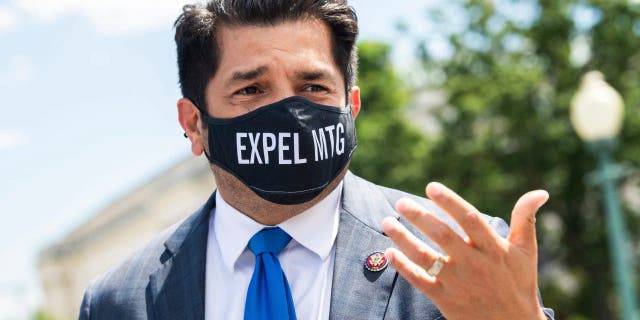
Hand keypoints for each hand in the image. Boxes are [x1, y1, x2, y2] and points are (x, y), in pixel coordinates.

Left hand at [382, 182, 548, 319]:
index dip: (450, 202)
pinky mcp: (446, 299)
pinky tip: (388, 252)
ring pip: (426, 257)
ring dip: (403, 239)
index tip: (431, 187)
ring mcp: (458, 282)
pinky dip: (403, 267)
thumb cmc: (519, 283)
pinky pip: (420, 281)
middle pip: (443, 236)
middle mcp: (474, 263)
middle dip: (420, 217)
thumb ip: (525, 219)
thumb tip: (540, 192)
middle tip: (401, 202)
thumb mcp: (525, 251)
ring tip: (387, 222)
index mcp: (492, 248)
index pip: (469, 218)